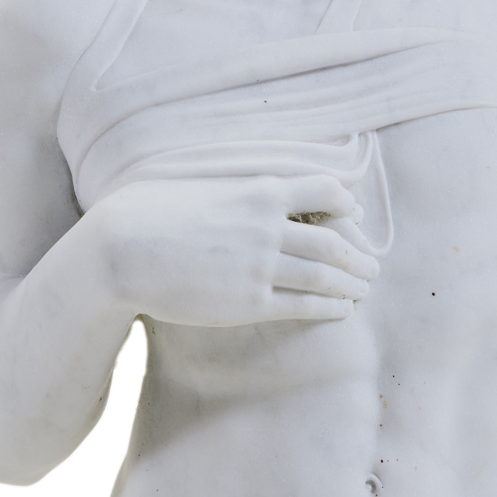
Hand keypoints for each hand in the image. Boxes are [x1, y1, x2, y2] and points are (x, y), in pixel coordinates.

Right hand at [82, 174, 379, 326]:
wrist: (125, 249)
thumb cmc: (152, 212)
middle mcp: (269, 226)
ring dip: (351, 283)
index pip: (324, 189)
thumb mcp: (202, 185)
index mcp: (259, 190)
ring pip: (325, 274)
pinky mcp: (250, 301)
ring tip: (363, 290)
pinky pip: (303, 305)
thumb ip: (236, 188)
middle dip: (358, 256)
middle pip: (334, 239)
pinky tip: (341, 311)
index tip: (354, 215)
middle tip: (371, 266)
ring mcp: (262, 264)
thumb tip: (248, 190)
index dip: (345, 203)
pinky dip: (329, 307)